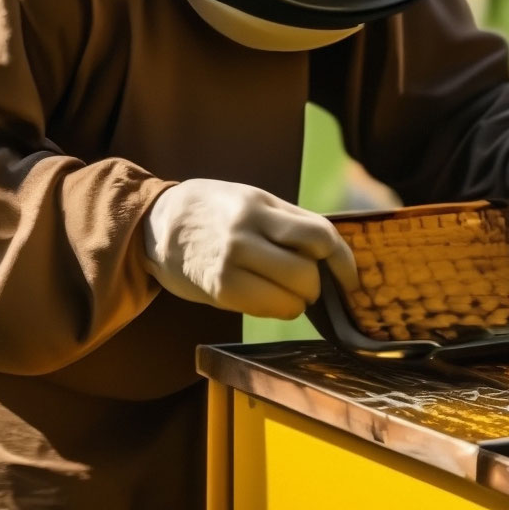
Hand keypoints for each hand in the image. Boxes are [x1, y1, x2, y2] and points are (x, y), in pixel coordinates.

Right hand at [144, 179, 357, 319]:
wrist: (158, 224)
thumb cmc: (216, 212)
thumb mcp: (252, 200)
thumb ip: (290, 221)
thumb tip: (334, 253)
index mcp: (260, 206)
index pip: (320, 235)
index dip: (343, 260)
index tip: (350, 277)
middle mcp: (246, 233)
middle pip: (308, 272)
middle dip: (317, 284)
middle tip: (307, 282)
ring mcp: (231, 263)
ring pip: (292, 297)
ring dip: (299, 301)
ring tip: (288, 291)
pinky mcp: (219, 290)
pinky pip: (268, 309)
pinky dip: (279, 309)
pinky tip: (269, 298)